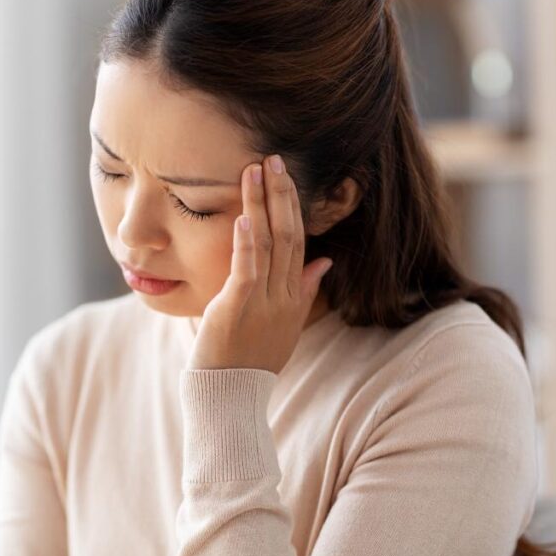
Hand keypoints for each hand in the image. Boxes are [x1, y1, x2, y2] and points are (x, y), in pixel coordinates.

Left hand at [187, 154, 333, 373]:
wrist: (230, 397)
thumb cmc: (251, 360)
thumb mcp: (285, 325)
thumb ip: (305, 290)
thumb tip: (325, 262)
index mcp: (294, 297)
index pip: (298, 242)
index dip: (292, 206)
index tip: (284, 176)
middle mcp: (285, 296)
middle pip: (290, 235)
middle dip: (282, 195)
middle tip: (274, 159)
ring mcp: (264, 302)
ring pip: (270, 244)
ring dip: (262, 204)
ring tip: (255, 171)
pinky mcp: (238, 308)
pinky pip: (248, 269)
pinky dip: (247, 241)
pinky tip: (244, 215)